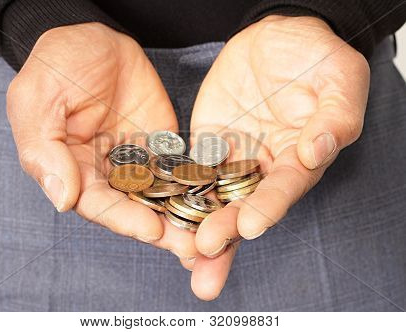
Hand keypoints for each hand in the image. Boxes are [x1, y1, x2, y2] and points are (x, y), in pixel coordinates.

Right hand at [7, 23, 197, 267]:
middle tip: (193, 248)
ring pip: (161, 197)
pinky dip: (197, 188)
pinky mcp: (162, 147)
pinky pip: (181, 170)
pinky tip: (217, 201)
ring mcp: (138, 162)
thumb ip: (43, 150)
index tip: (152, 229)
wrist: (96, 41)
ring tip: (211, 235)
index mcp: (73, 171)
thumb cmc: (57, 65)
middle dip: (163, 230)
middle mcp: (107, 174)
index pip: (98, 205)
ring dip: (184, 217)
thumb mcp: (36, 101)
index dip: (124, 219)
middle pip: (135, 209)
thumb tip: (62, 200)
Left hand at [189, 16, 369, 298]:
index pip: (284, 189)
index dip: (268, 208)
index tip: (250, 227)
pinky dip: (175, 189)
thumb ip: (335, 118)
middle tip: (204, 250)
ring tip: (183, 254)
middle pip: (245, 205)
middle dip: (226, 231)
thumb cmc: (316, 58)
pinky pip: (189, 168)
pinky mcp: (206, 143)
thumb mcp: (339, 79)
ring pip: (214, 196)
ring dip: (197, 224)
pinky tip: (159, 208)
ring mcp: (233, 157)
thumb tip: (316, 152)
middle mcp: (264, 167)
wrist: (276, 38)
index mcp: (299, 159)